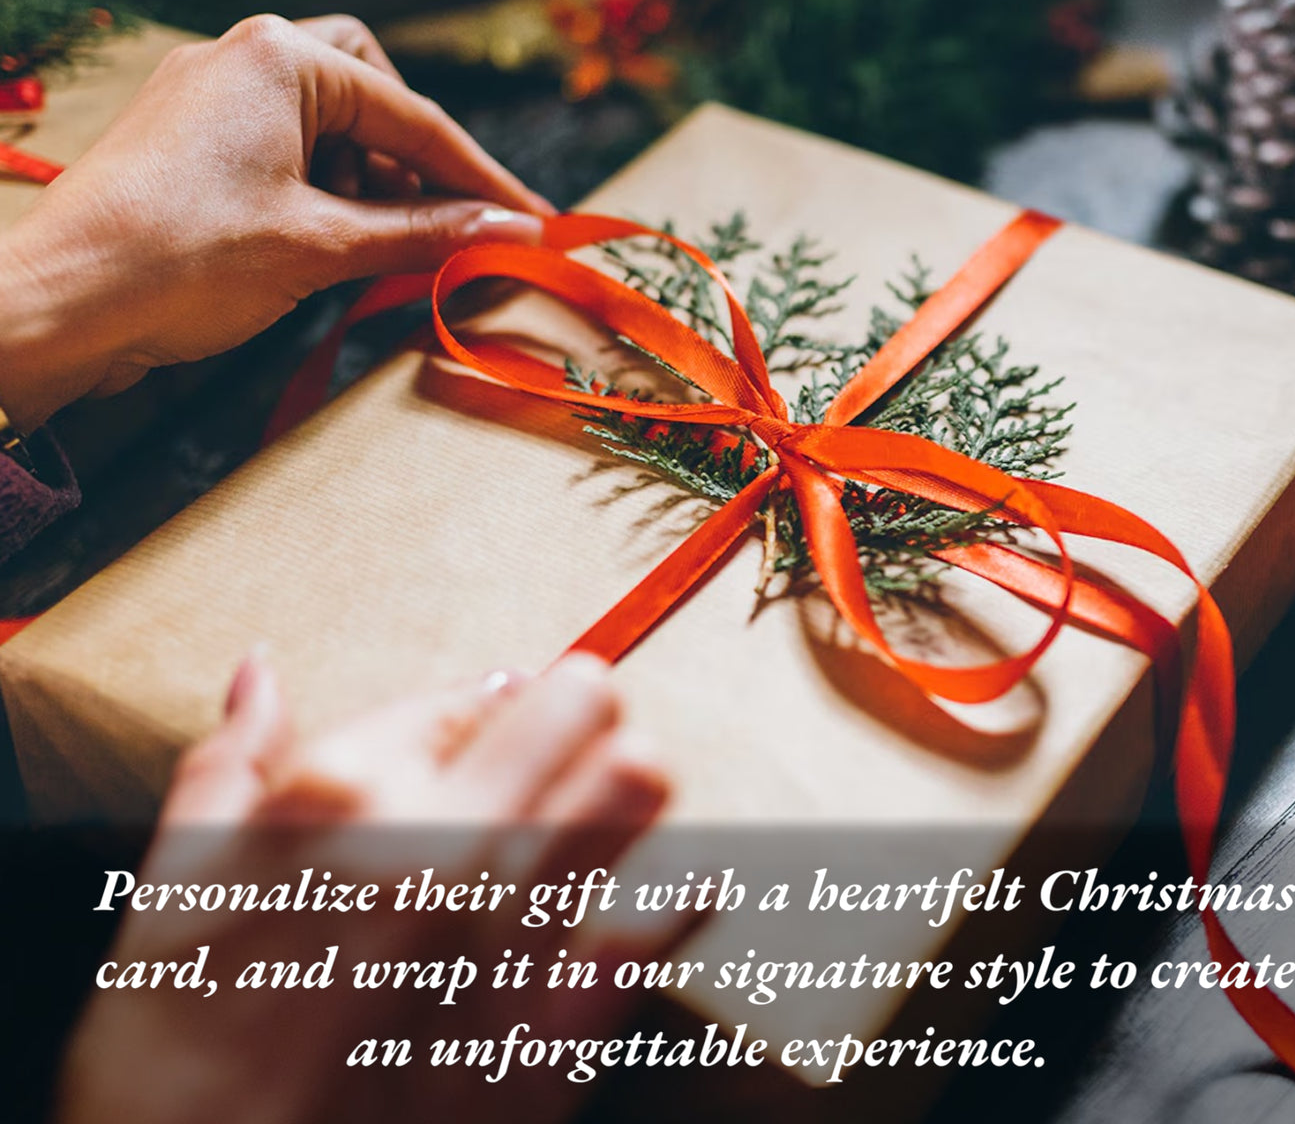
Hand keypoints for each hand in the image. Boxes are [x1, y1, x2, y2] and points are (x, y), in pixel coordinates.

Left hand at [0, 14, 551, 432]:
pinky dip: (321, 191)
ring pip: (327, 123)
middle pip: (372, 94)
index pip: (414, 119)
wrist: (55, 304)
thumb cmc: (182, 260)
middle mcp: (244, 57)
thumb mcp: (321, 246)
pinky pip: (283, 149)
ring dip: (368, 181)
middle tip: (439, 224)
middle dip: (414, 160)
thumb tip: (511, 234)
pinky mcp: (188, 140)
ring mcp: (209, 97)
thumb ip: (423, 233)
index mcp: (282, 59)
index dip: (481, 179)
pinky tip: (325, 241)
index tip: (532, 223)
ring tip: (375, 245)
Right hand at [54, 653, 681, 1123]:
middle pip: (583, 702)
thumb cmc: (173, 1063)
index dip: (481, 707)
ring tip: (604, 808)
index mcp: (348, 798)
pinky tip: (685, 893)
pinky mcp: (560, 1024)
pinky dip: (684, 898)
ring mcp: (512, 932)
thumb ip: (228, 764)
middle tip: (554, 745)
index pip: (473, 689)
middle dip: (573, 712)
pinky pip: (667, 923)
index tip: (485, 726)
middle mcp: (445, 846)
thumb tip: (259, 671)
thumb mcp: (170, 891)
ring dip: (624, 787)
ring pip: (637, 786)